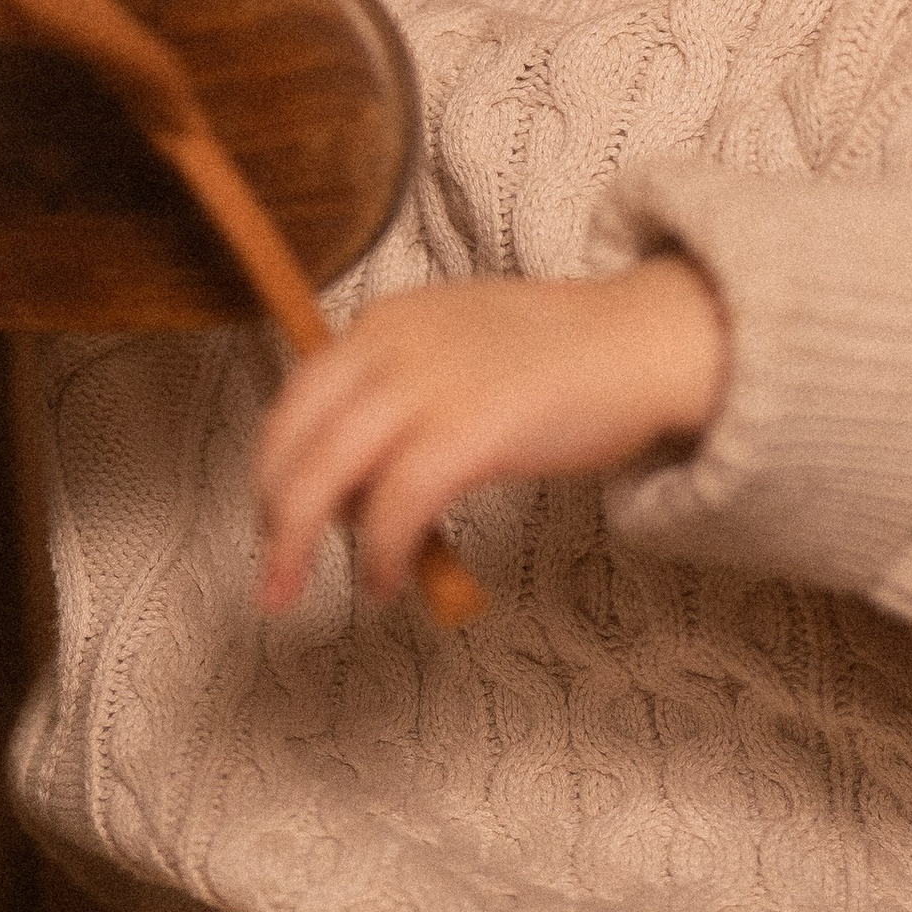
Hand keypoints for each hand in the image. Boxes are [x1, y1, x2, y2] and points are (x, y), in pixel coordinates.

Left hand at [252, 257, 727, 609]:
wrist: (640, 343)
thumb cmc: (559, 359)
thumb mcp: (456, 348)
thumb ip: (400, 392)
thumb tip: (356, 477)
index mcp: (386, 321)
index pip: (297, 396)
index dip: (275, 465)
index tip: (274, 514)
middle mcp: (393, 345)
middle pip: (294, 438)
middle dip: (272, 515)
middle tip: (271, 575)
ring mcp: (429, 386)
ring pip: (325, 474)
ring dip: (300, 543)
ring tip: (300, 589)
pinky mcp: (471, 430)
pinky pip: (395, 505)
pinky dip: (378, 552)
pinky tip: (386, 580)